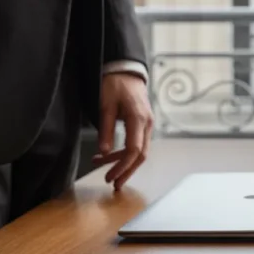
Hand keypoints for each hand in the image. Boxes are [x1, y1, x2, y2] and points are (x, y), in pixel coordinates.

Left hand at [91, 73, 153, 190]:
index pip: (134, 150)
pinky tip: (111, 156)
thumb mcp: (105, 106)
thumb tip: (104, 153)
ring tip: (106, 170)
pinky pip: (138, 143)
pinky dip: (126, 153)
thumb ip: (106, 130)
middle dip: (127, 171)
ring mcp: (148, 123)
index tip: (109, 177)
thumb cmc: (115, 84)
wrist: (126, 70)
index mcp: (138, 118)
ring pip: (140, 151)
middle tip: (111, 183)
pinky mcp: (144, 123)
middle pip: (141, 155)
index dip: (122, 166)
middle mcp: (147, 123)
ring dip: (124, 163)